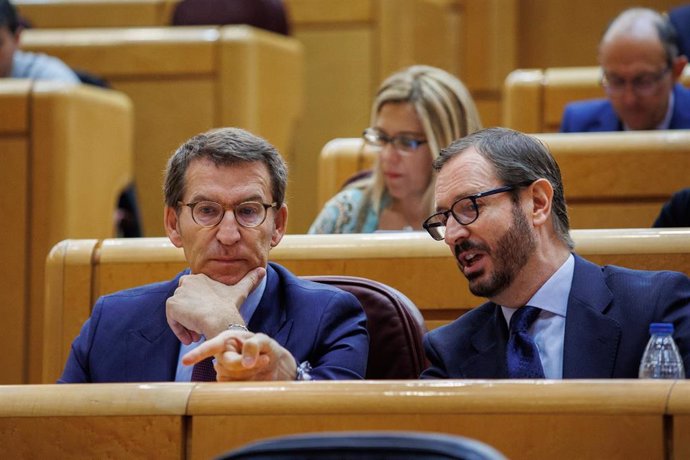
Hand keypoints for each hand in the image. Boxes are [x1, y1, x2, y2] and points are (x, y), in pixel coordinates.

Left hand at [166, 267, 264, 343]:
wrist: (219, 320)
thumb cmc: (230, 308)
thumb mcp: (240, 292)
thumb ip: (250, 280)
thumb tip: (262, 270)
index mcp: (200, 277)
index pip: (194, 293)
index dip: (200, 306)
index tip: (209, 317)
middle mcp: (187, 281)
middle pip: (186, 303)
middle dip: (193, 316)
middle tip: (202, 329)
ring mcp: (179, 293)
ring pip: (179, 313)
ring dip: (187, 325)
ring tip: (198, 335)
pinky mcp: (172, 305)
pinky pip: (172, 320)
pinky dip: (179, 330)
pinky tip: (190, 338)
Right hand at [182, 330, 297, 380]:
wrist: (274, 364)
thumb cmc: (266, 348)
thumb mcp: (264, 341)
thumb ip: (254, 345)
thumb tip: (245, 361)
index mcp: (226, 340)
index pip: (210, 347)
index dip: (197, 354)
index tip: (185, 361)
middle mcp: (222, 354)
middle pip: (227, 364)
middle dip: (246, 364)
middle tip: (265, 359)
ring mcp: (224, 370)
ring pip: (231, 377)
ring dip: (250, 373)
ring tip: (263, 363)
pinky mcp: (229, 383)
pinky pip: (234, 387)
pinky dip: (248, 382)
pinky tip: (256, 375)